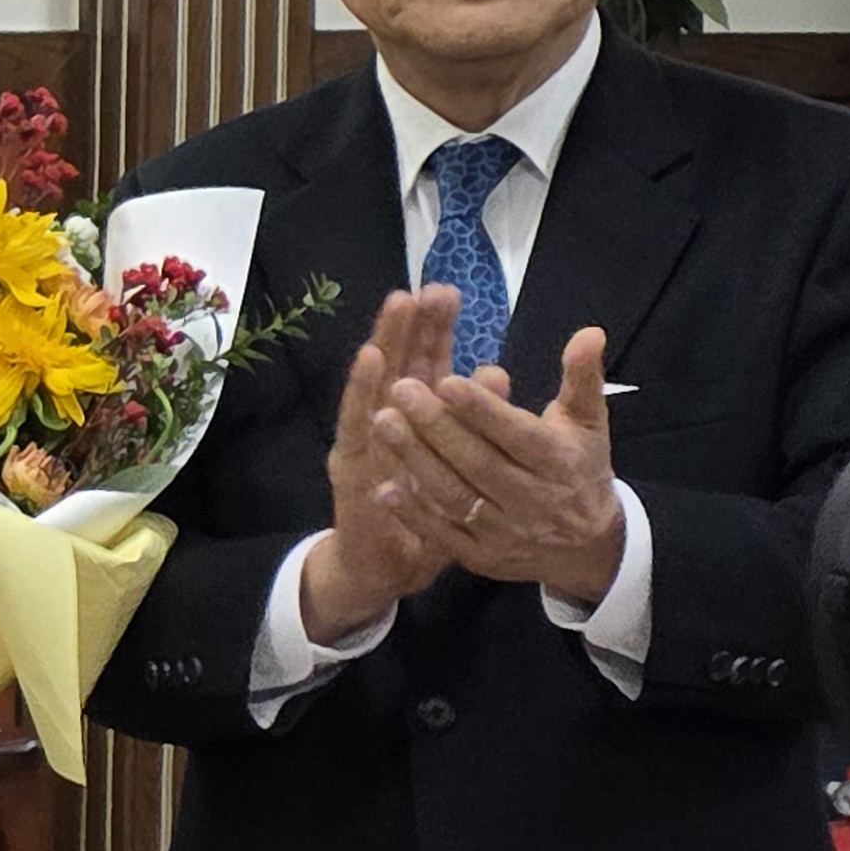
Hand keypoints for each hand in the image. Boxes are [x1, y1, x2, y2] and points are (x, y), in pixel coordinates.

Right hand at [298, 289, 461, 642]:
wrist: (384, 560)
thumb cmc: (429, 508)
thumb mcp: (462, 465)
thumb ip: (479, 420)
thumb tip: (498, 372)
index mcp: (414, 417)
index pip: (425, 363)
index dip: (433, 330)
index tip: (445, 293)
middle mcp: (382, 419)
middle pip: (396, 364)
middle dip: (406, 327)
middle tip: (418, 290)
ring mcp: (362, 440)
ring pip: (373, 385)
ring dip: (383, 347)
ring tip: (397, 311)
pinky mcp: (350, 465)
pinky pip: (356, 425)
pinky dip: (360, 391)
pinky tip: (369, 364)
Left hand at [376, 325, 624, 603]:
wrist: (588, 547)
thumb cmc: (580, 468)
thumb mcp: (588, 424)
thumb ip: (583, 378)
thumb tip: (589, 331)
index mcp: (559, 462)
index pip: (517, 434)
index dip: (483, 410)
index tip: (447, 380)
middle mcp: (533, 500)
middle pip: (479, 463)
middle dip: (436, 427)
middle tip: (399, 389)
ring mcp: (505, 531)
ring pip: (455, 495)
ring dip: (416, 461)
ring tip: (381, 422)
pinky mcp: (481, 556)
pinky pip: (444, 534)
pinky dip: (415, 513)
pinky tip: (384, 486)